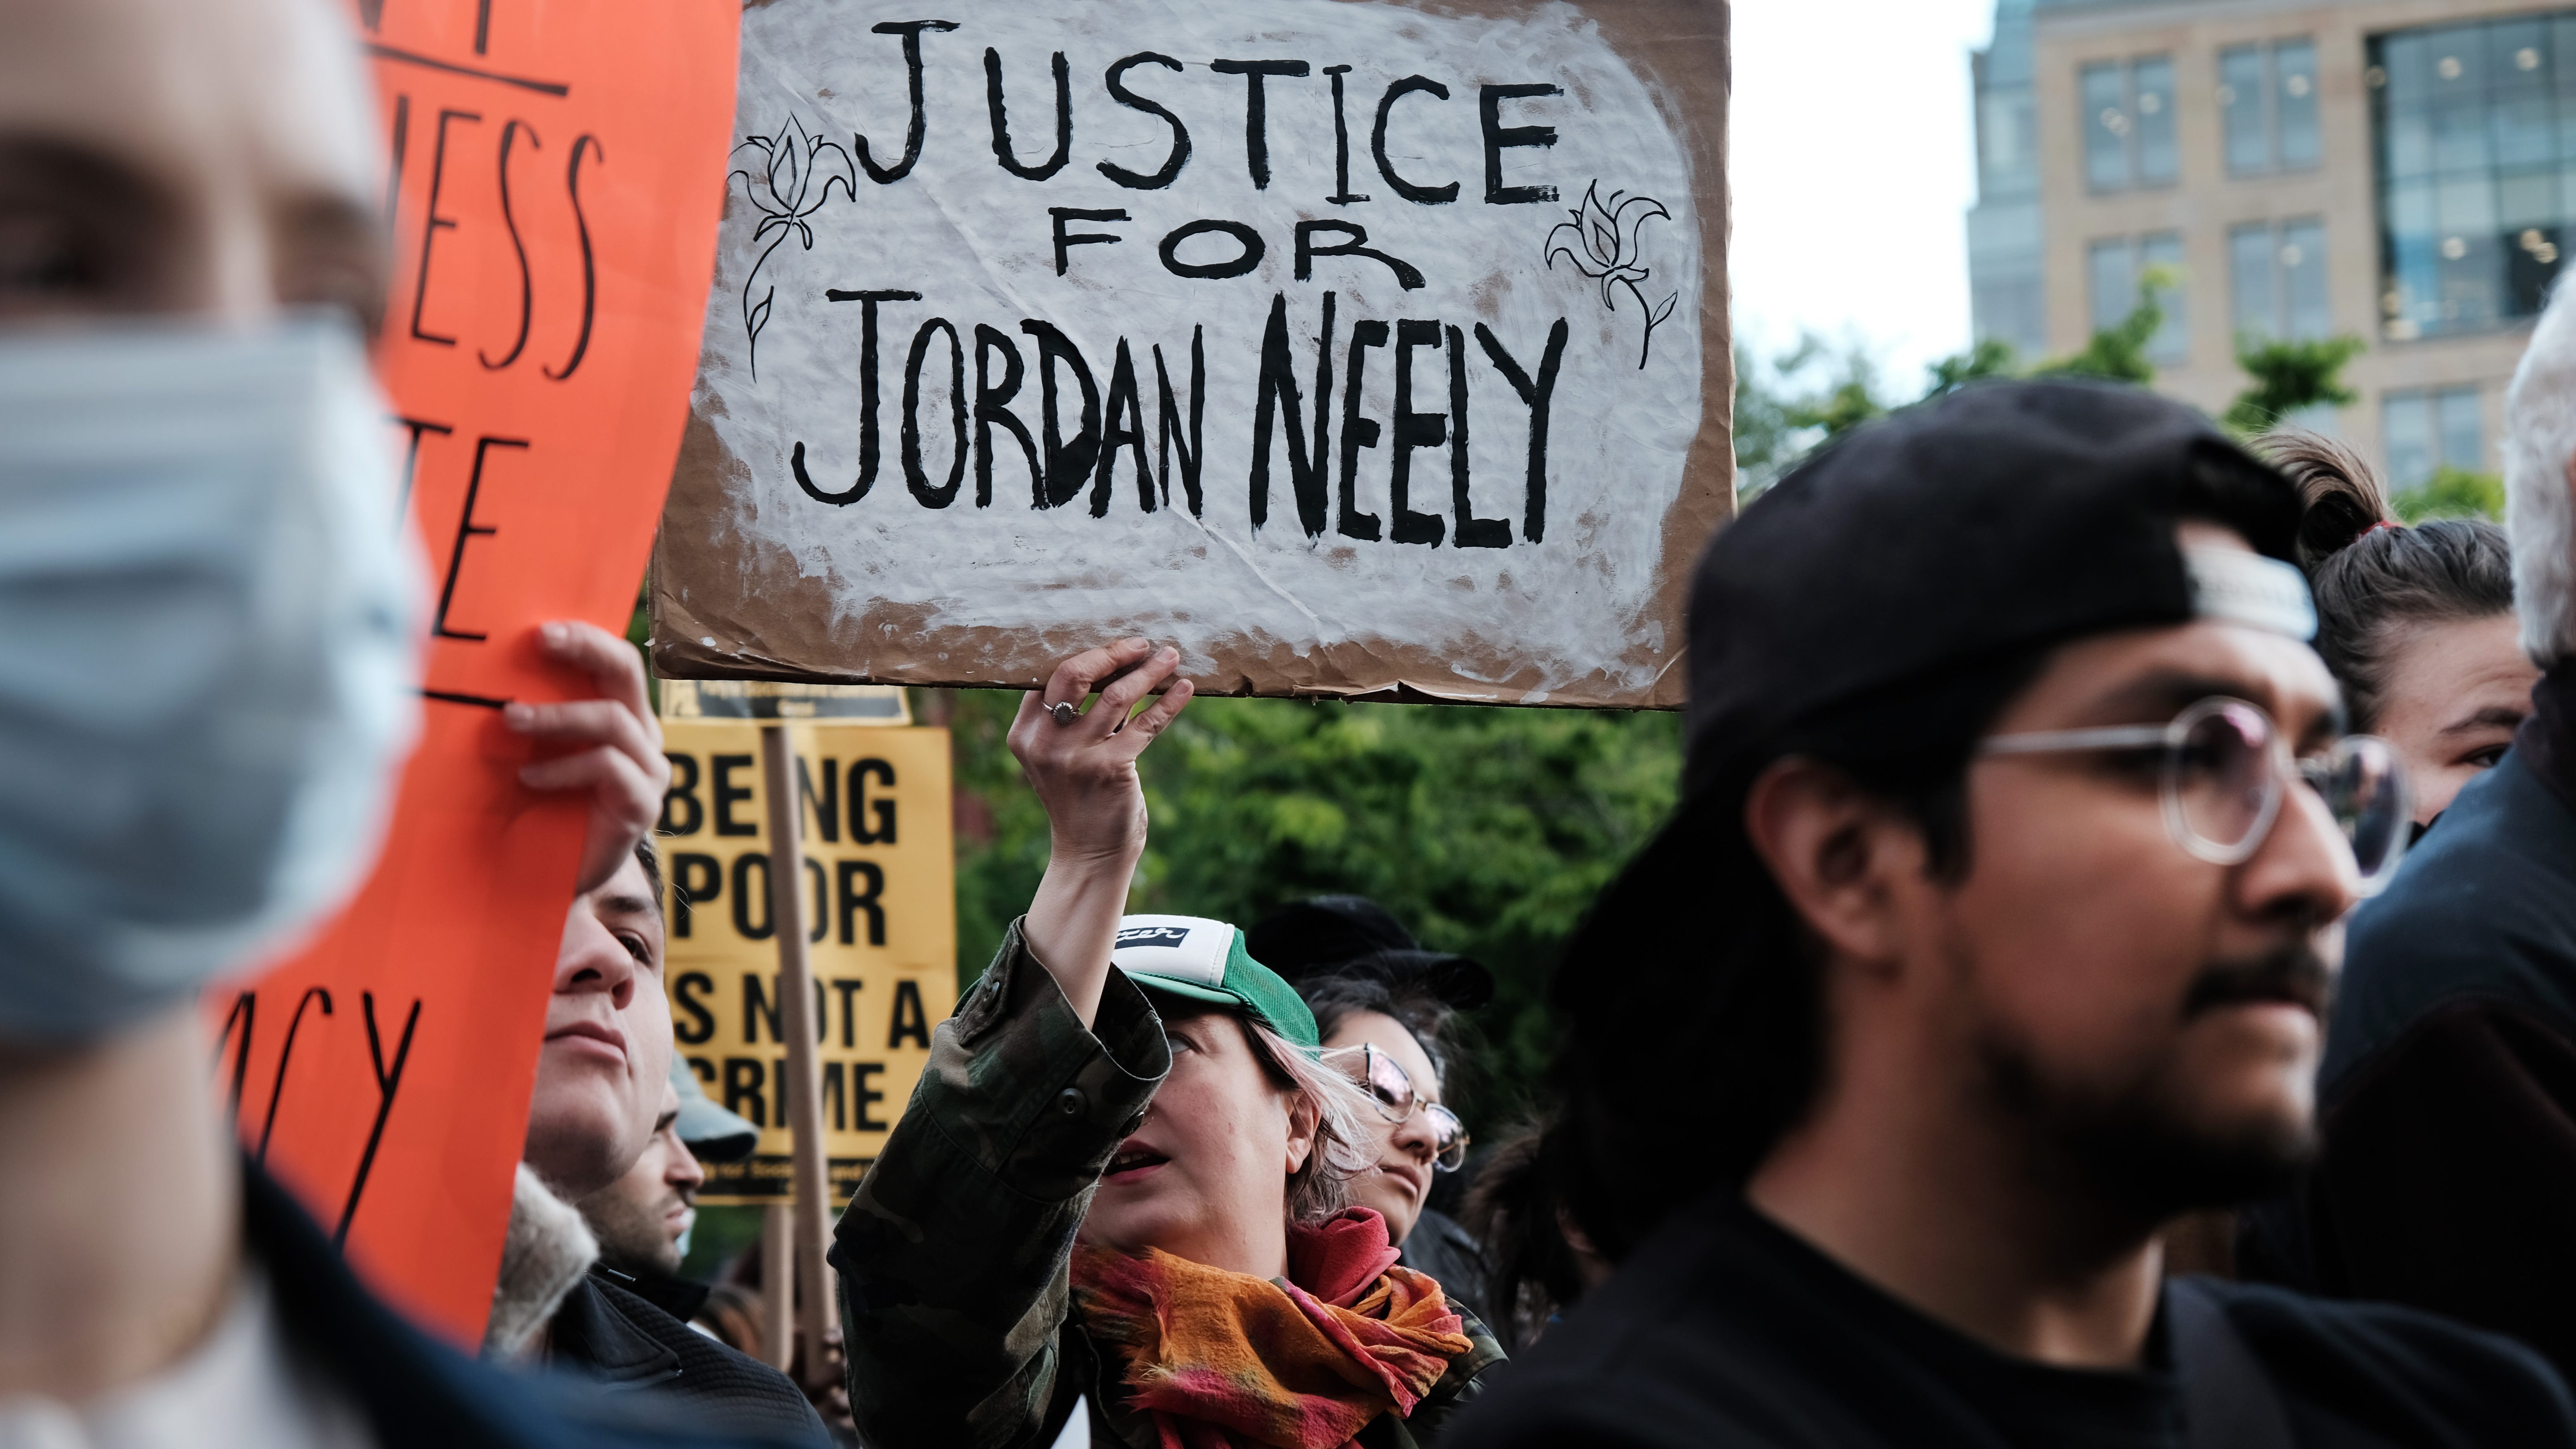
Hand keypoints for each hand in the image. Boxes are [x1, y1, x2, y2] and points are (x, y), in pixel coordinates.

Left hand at [507, 620, 670, 895]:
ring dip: (557, 715)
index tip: (538, 629)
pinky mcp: (641, 806)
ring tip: (509, 719)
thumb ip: (527, 715)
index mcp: (623, 715)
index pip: (616, 661)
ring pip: (613, 720)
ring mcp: (648, 772)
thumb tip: (476, 667)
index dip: (585, 637)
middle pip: (626, 674)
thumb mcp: (530, 751)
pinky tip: (528, 778)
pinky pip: (608, 768)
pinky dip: (564, 768)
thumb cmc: (533, 809)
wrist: (544, 882)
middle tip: (539, 640)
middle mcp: (643, 737)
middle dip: (585, 648)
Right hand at [1009, 640, 1192, 1026]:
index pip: (1050, 675)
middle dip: (1112, 652)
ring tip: (1171, 655)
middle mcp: (1045, 742)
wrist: (1090, 854)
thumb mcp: (1059, 755)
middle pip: (1074, 673)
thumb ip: (1070, 717)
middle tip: (1141, 643)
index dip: (1086, 654)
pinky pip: (1147, 723)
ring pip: (1117, 694)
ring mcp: (1077, 756)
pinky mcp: (1111, 769)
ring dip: (1148, 670)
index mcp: (1024, 733)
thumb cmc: (1079, 797)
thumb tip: (1110, 663)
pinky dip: (1169, 702)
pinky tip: (1184, 688)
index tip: (1115, 645)